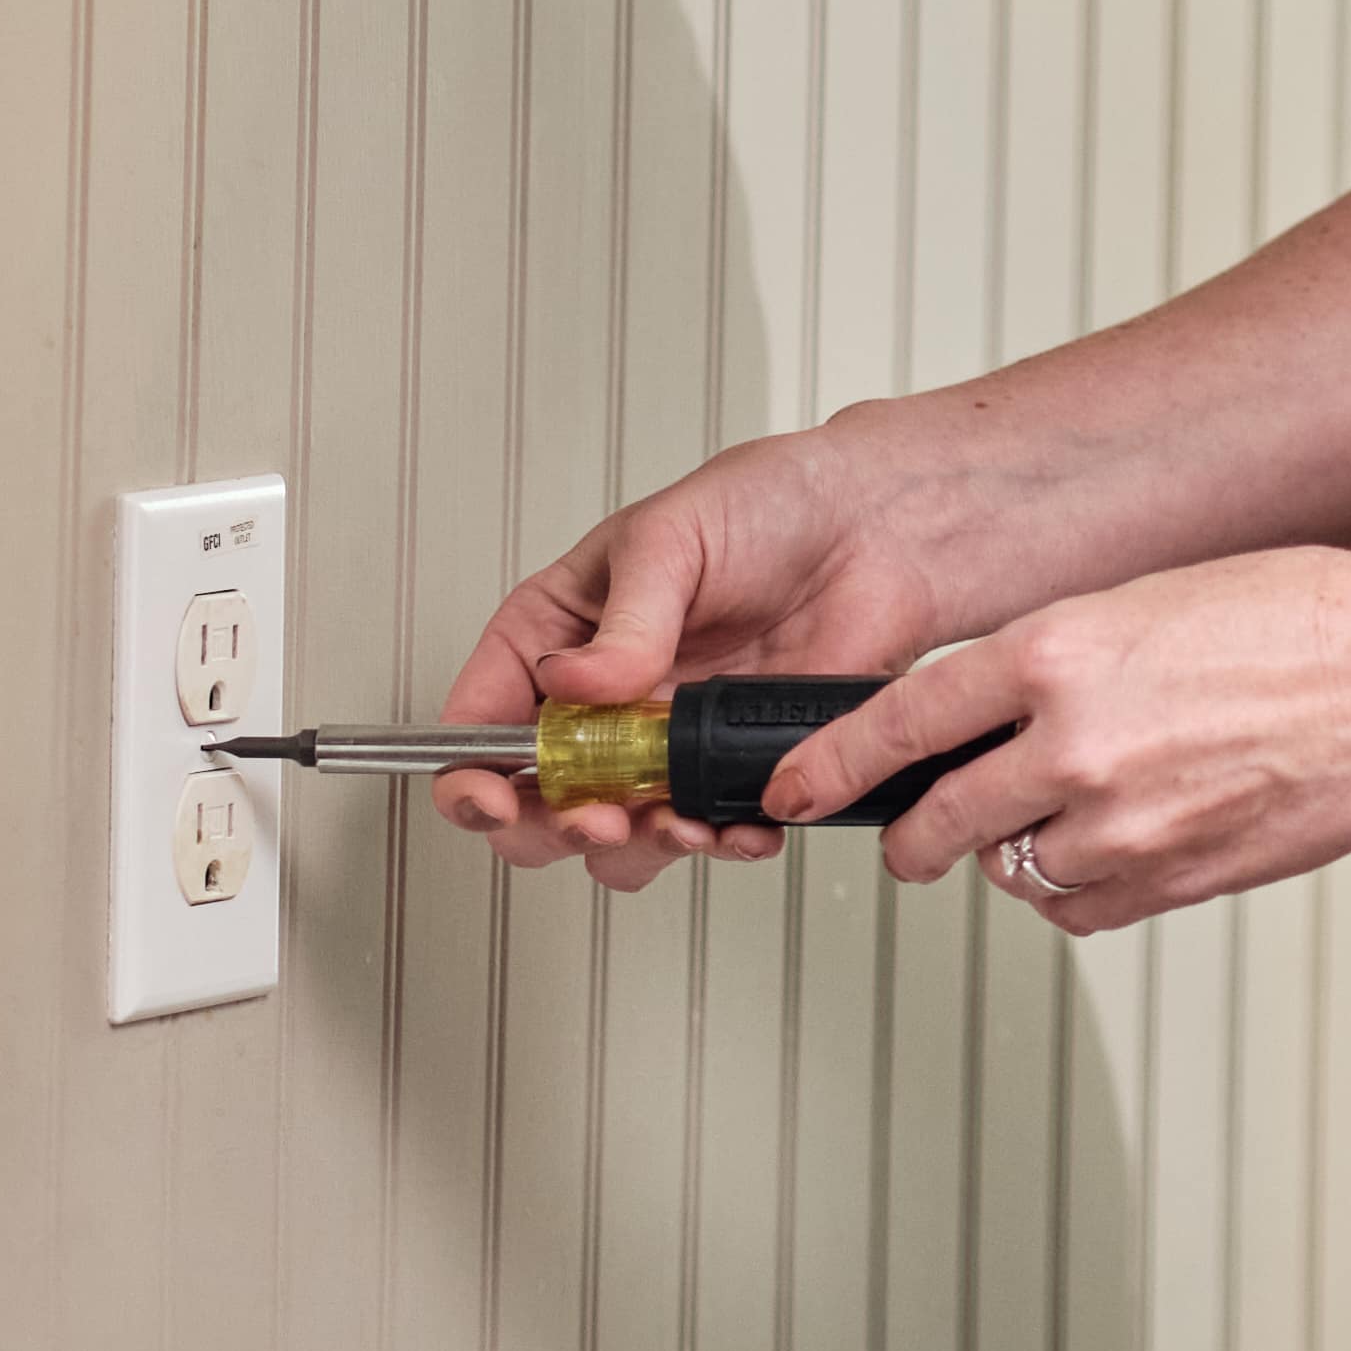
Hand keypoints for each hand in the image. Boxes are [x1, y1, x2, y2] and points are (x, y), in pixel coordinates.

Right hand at [431, 423, 951, 892]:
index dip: (469, 773)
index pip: (480, 719)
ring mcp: (667, 743)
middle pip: (537, 803)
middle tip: (596, 816)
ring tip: (673, 822)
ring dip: (637, 848)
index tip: (492, 794)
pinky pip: (709, 833)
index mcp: (561, 634)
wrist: (881, 527)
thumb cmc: (772, 502)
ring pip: (618, 838)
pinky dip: (720, 843)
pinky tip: (739, 823)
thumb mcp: (673, 537)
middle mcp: (604, 700)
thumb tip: (573, 681)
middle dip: (553, 826)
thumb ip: (624, 621)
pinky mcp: (735, 767)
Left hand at [796, 542, 1350, 936]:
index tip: (795, 786)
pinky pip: (1076, 909)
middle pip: (933, 821)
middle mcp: (1072, 746)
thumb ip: (1054, 666)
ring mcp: (1120, 825)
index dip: (829, 763)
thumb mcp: (1146, 603)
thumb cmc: (1298, 622)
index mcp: (1056, 654)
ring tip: (1067, 813)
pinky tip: (1113, 847)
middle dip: (905, 838)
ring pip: (1008, 870)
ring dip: (1012, 852)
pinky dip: (1074, 889)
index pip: (897, 722)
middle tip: (908, 836)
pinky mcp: (1168, 882)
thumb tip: (987, 718)